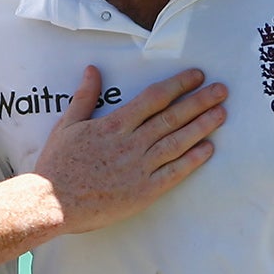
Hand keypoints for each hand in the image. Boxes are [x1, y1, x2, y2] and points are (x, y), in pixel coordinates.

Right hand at [35, 66, 226, 233]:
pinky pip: (173, 173)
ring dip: (202, 126)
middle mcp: (131, 144)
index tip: (197, 75)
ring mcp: (139, 168)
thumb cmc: (57, 165)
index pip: (154, 98)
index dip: (178, 85)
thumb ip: (84, 97)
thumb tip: (93, 69)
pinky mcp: (143, 192)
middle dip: (200, 101)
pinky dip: (192, 160)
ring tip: (222, 113)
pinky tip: (208, 148)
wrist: (52, 204)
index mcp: (113, 125)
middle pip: (172, 117)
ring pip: (177, 142)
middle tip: (222, 90)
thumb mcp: (66, 125)